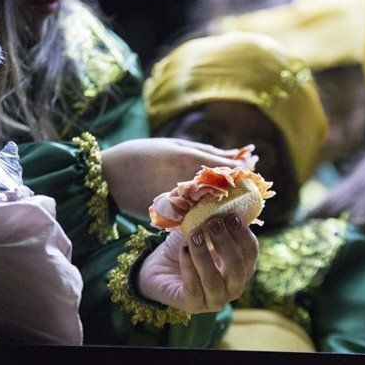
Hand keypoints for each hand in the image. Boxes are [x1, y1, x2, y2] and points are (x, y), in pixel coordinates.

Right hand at [101, 138, 251, 219]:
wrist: (107, 176)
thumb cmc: (140, 154)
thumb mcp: (175, 145)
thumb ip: (207, 151)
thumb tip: (239, 154)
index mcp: (190, 160)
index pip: (229, 168)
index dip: (245, 173)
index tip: (257, 175)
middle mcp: (187, 181)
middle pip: (225, 190)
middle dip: (241, 192)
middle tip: (257, 195)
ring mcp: (179, 200)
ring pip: (213, 206)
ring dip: (228, 207)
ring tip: (241, 209)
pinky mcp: (170, 215)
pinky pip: (197, 217)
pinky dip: (208, 217)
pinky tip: (216, 218)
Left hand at [138, 213, 257, 312]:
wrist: (158, 266)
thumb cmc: (186, 247)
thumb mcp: (201, 229)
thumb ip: (214, 219)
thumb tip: (219, 200)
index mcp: (241, 268)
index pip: (251, 253)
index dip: (243, 234)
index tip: (230, 215)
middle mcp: (233, 287)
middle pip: (238, 268)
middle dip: (226, 243)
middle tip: (212, 223)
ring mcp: (214, 300)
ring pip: (214, 280)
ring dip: (204, 254)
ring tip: (194, 233)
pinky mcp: (193, 306)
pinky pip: (193, 287)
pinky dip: (188, 265)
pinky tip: (183, 249)